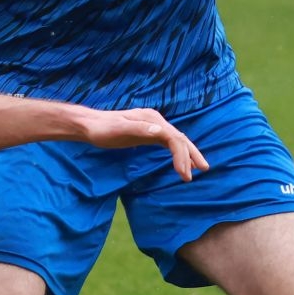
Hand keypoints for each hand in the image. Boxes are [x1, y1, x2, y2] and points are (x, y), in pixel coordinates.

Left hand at [77, 108, 209, 181]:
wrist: (90, 125)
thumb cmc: (102, 130)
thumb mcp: (119, 131)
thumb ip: (139, 130)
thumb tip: (161, 131)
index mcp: (152, 119)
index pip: (174, 138)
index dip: (182, 156)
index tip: (184, 175)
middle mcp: (155, 120)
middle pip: (180, 137)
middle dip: (192, 154)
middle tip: (203, 170)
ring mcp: (152, 125)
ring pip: (176, 139)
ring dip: (188, 153)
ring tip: (198, 168)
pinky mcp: (148, 132)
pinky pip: (168, 142)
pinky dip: (177, 151)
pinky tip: (180, 160)